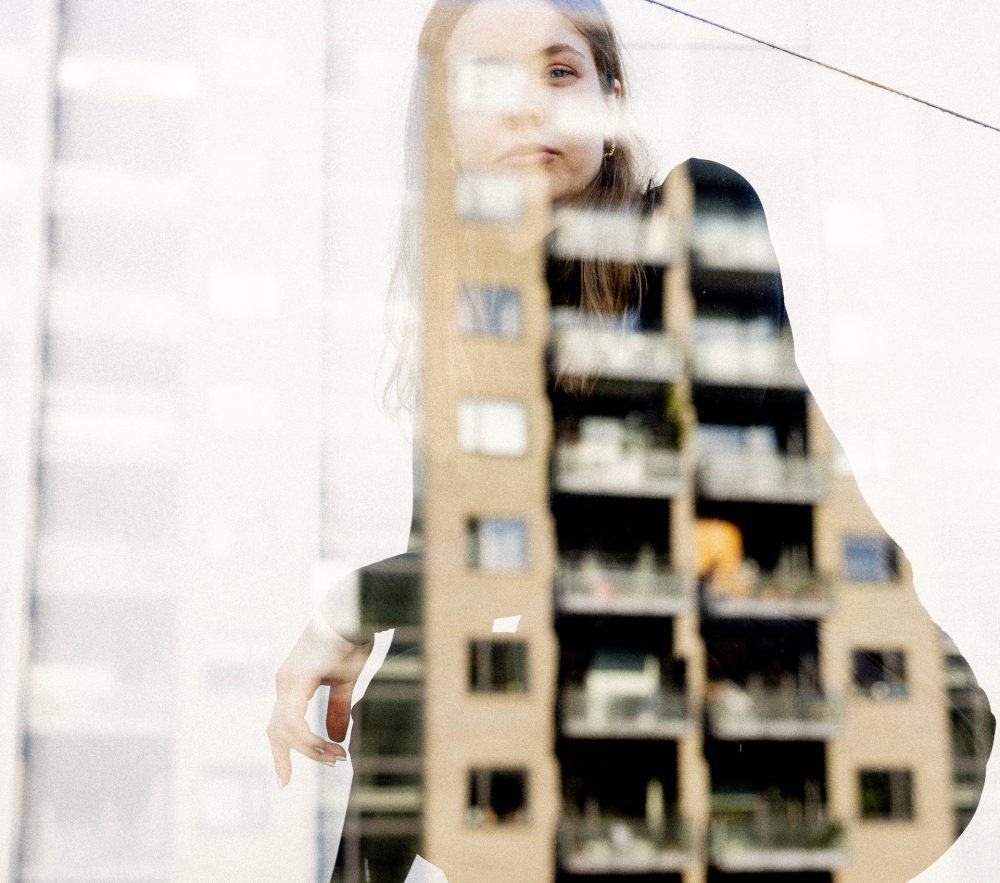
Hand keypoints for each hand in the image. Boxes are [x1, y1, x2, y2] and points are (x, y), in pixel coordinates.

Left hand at [267, 614, 372, 786]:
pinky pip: (293, 718)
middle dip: (286, 758)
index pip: (281, 726)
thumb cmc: (351, 639)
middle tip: (287, 784)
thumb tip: (336, 737)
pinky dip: (308, 737)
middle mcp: (285, 682)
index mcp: (294, 683)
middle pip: (276, 732)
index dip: (282, 753)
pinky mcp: (297, 676)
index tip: (284, 781)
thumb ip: (337, 707)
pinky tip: (325, 747)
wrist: (354, 608)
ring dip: (308, 749)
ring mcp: (288, 679)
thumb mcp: (345, 680)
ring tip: (335, 758)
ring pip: (283, 729)